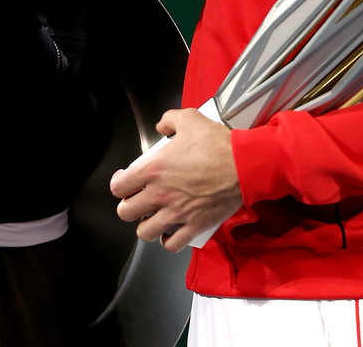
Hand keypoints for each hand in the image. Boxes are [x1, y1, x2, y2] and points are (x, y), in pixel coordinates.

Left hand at [110, 108, 242, 252]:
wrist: (243, 165)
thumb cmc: (217, 144)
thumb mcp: (189, 119)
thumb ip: (169, 119)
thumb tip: (161, 126)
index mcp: (153, 170)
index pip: (119, 186)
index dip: (118, 184)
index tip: (124, 180)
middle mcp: (160, 195)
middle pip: (127, 212)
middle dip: (129, 206)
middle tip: (137, 199)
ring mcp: (176, 214)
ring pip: (145, 232)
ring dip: (145, 225)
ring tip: (152, 216)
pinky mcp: (194, 226)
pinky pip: (171, 244)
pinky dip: (167, 240)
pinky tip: (169, 231)